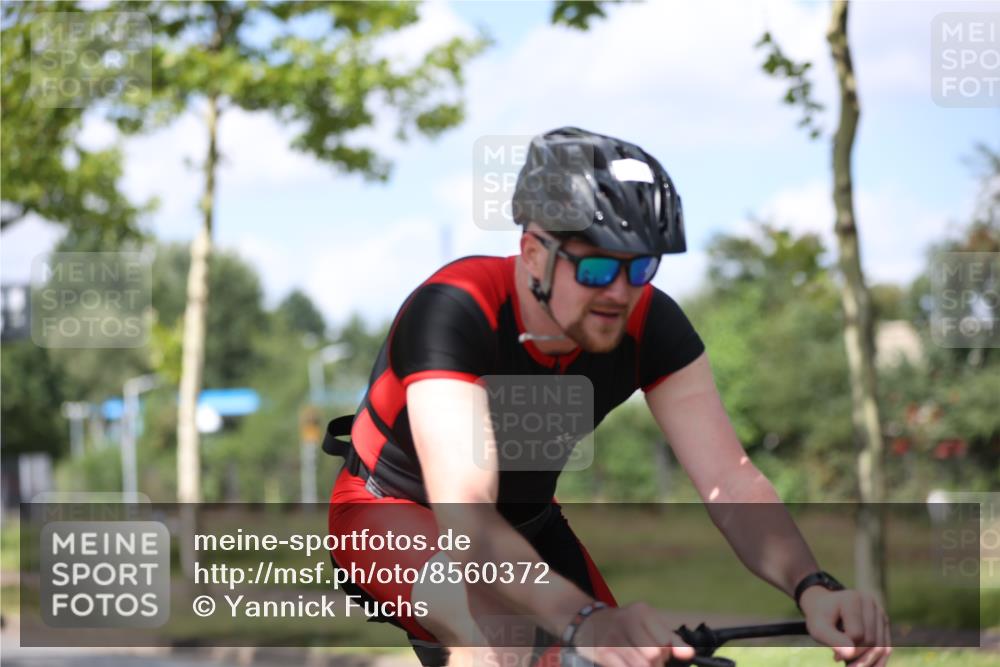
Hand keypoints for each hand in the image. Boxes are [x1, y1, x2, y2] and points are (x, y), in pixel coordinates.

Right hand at [572, 602, 695, 666]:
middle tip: (648, 660)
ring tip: (638, 662)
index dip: (665, 653)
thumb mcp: (648, 625)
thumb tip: (689, 655)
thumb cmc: (626, 627)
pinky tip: (627, 664)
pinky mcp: (602, 652)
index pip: (664, 641)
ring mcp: (613, 637)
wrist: (590, 622)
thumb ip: (671, 640)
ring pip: (642, 665)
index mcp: (642, 611)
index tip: (659, 653)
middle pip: (653, 655)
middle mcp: (627, 621)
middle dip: (655, 664)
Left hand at [800, 587, 891, 665]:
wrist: (824, 606)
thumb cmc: (820, 618)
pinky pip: (887, 645)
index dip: (846, 649)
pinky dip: (878, 661)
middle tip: (846, 666)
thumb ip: (833, 640)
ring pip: (882, 646)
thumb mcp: (818, 628)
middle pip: (871, 641)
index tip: (835, 658)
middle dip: (859, 658)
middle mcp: (870, 602)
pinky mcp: (884, 621)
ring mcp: (879, 611)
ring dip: (869, 662)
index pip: (857, 634)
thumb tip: (849, 654)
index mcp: (852, 599)